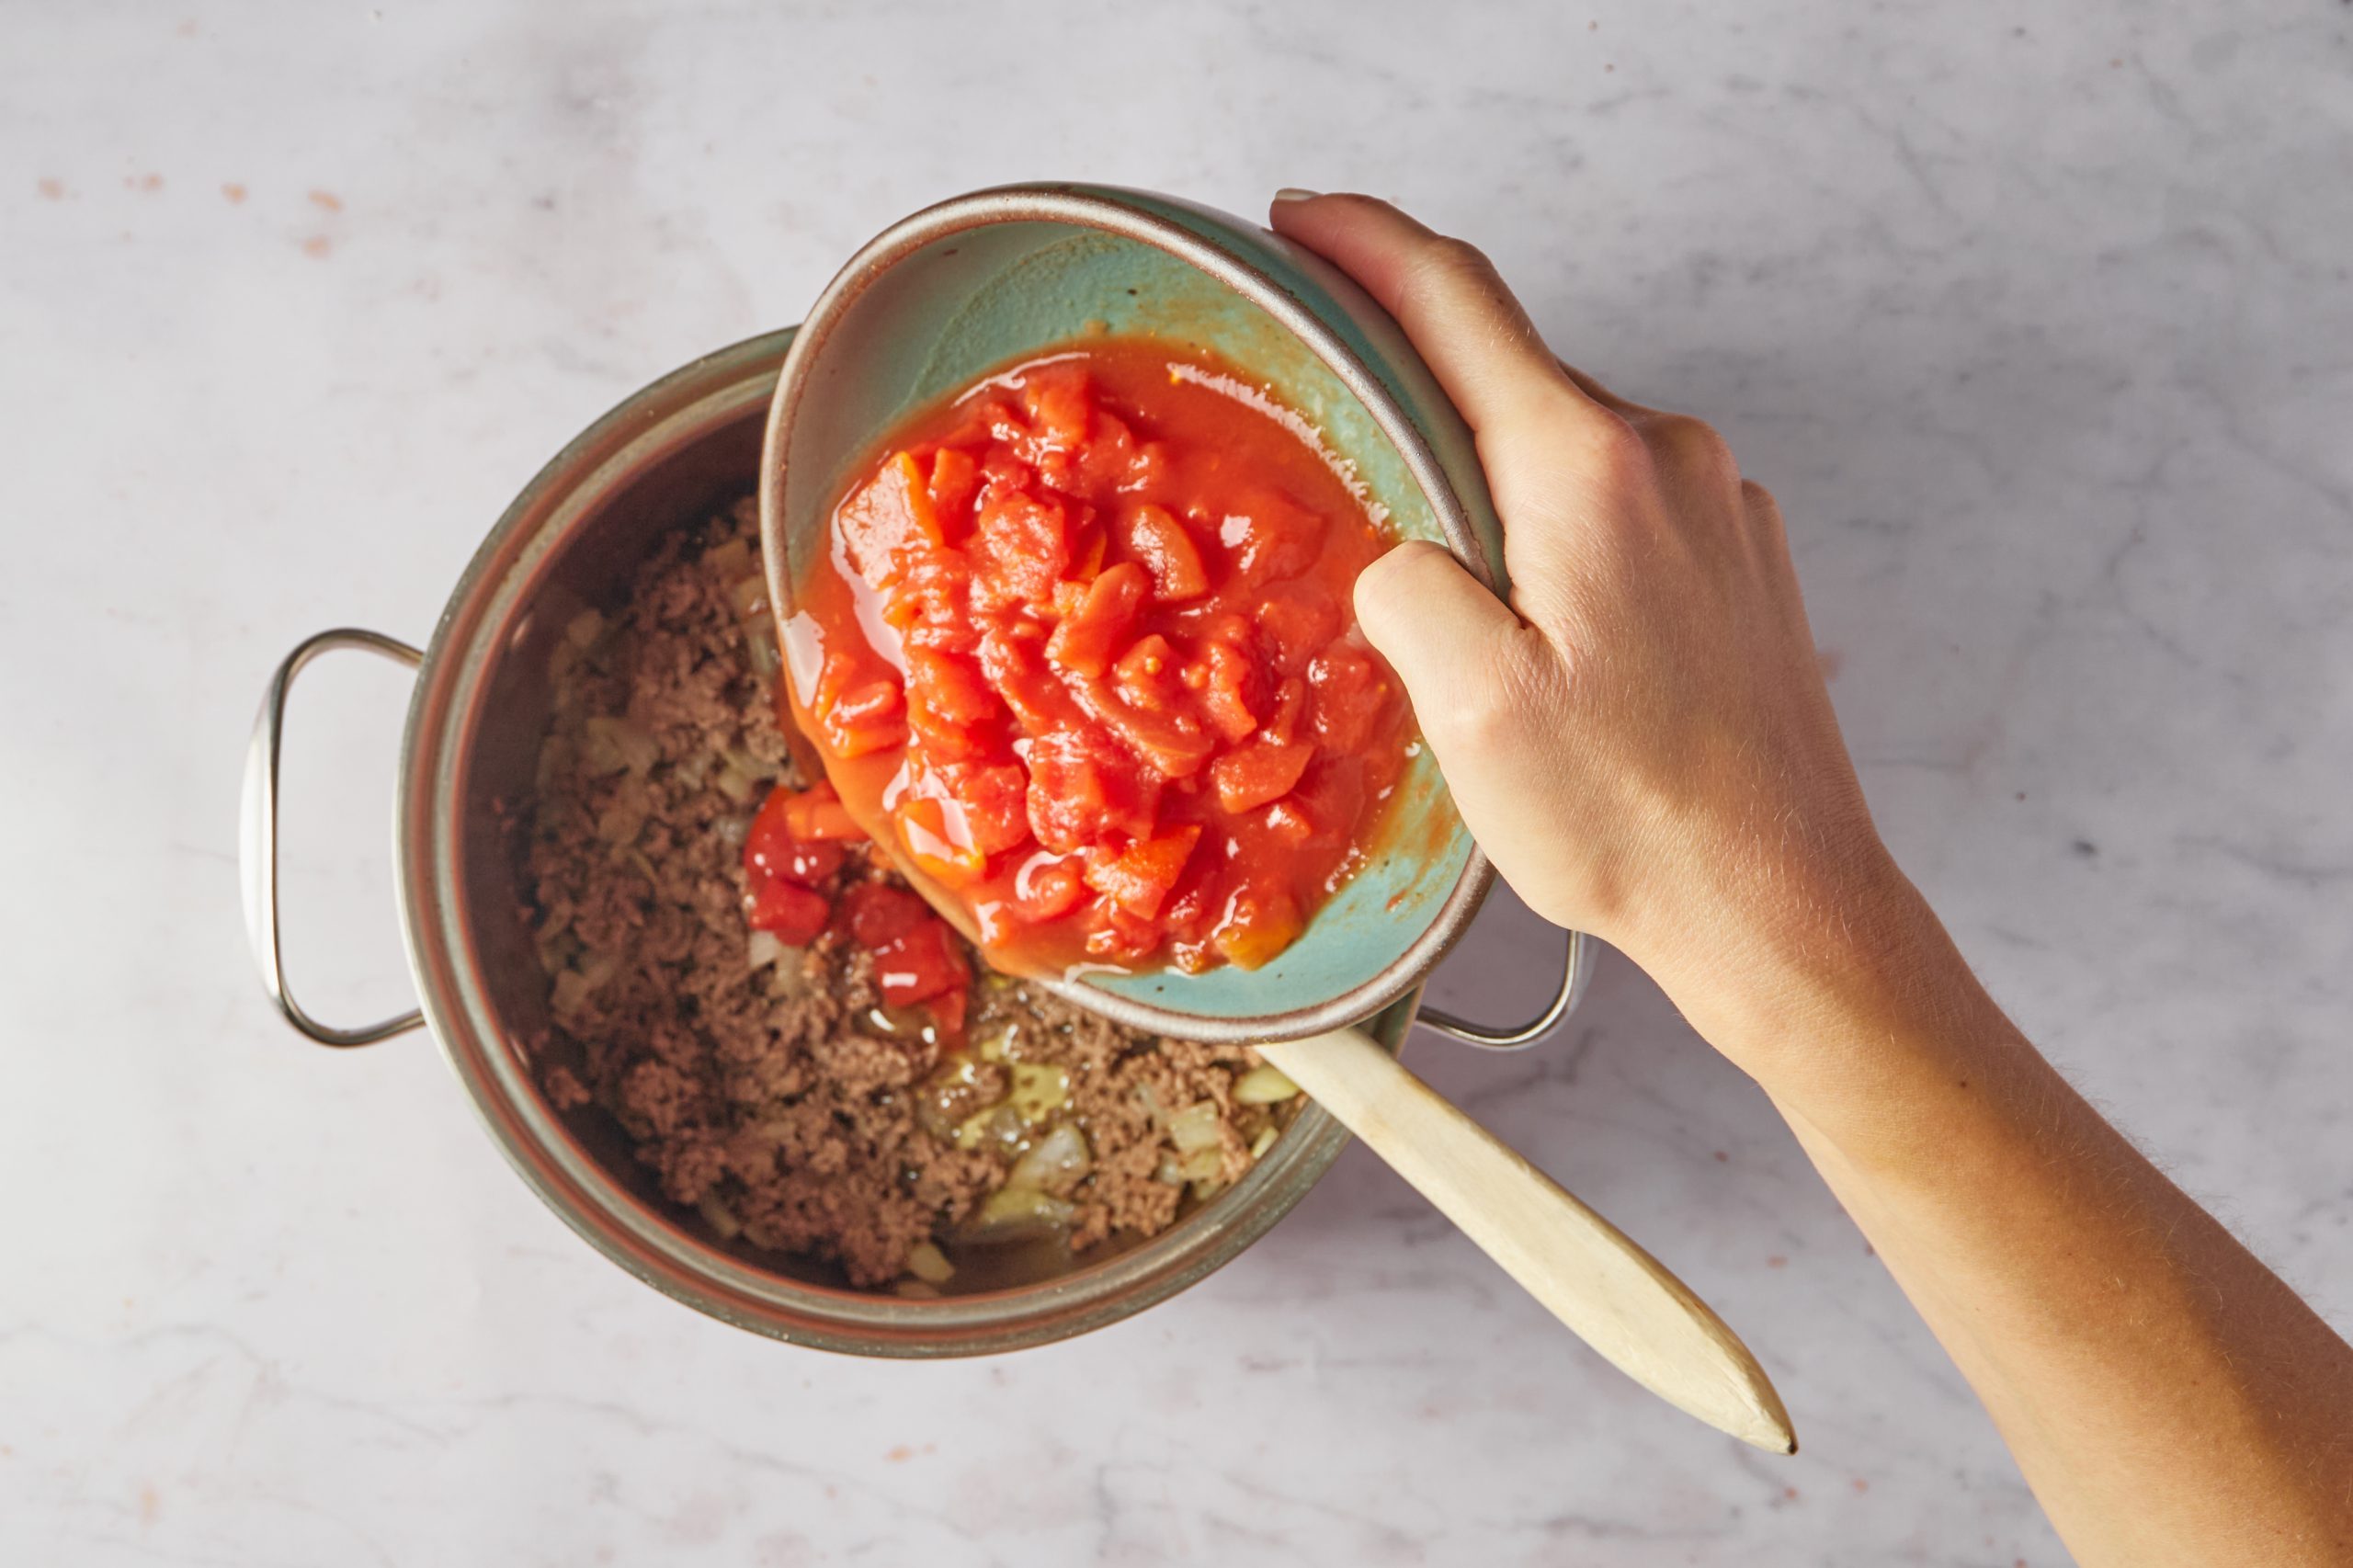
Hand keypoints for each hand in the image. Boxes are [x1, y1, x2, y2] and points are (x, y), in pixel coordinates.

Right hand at [1270, 193, 1903, 1029]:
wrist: (1783, 902)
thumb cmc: (1635, 820)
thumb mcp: (1470, 711)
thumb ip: (1406, 589)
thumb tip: (1399, 553)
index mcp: (1586, 469)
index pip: (1455, 302)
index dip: (1363, 243)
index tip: (1300, 217)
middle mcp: (1667, 457)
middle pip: (1507, 372)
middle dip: (1412, 382)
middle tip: (1331, 420)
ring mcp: (1717, 503)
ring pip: (1560, 443)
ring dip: (1483, 470)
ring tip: (1429, 564)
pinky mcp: (1738, 557)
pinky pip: (1614, 498)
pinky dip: (1548, 519)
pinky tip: (1525, 607)